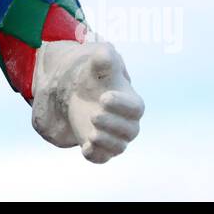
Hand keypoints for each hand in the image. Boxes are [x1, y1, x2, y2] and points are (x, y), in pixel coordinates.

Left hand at [31, 40, 143, 163]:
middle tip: (94, 115)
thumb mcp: (98, 62)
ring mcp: (113, 136)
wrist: (77, 92)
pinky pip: (101, 157)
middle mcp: (126, 123)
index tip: (104, 97)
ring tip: (91, 132)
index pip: (135, 108)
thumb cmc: (94, 75)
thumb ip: (104, 58)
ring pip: (118, 147)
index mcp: (131, 102)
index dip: (122, 105)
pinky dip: (95, 155)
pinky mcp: (99, 147)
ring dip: (106, 141)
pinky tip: (85, 147)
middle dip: (112, 124)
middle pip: (130, 131)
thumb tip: (105, 55)